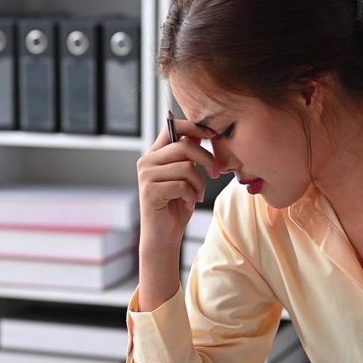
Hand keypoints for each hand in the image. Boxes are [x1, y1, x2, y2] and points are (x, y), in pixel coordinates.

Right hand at [135, 119, 218, 250]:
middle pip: (185, 146)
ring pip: (187, 167)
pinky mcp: (150, 191)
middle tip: (215, 175)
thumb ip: (188, 155)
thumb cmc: (177, 206)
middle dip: (207, 160)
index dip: (194, 126)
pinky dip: (192, 196)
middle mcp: (147, 162)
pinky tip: (188, 204)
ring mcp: (146, 176)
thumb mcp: (186, 176)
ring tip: (197, 195)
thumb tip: (201, 132)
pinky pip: (182, 185)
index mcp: (155, 154)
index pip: (171, 127)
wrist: (163, 236)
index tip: (212, 134)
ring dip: (200, 184)